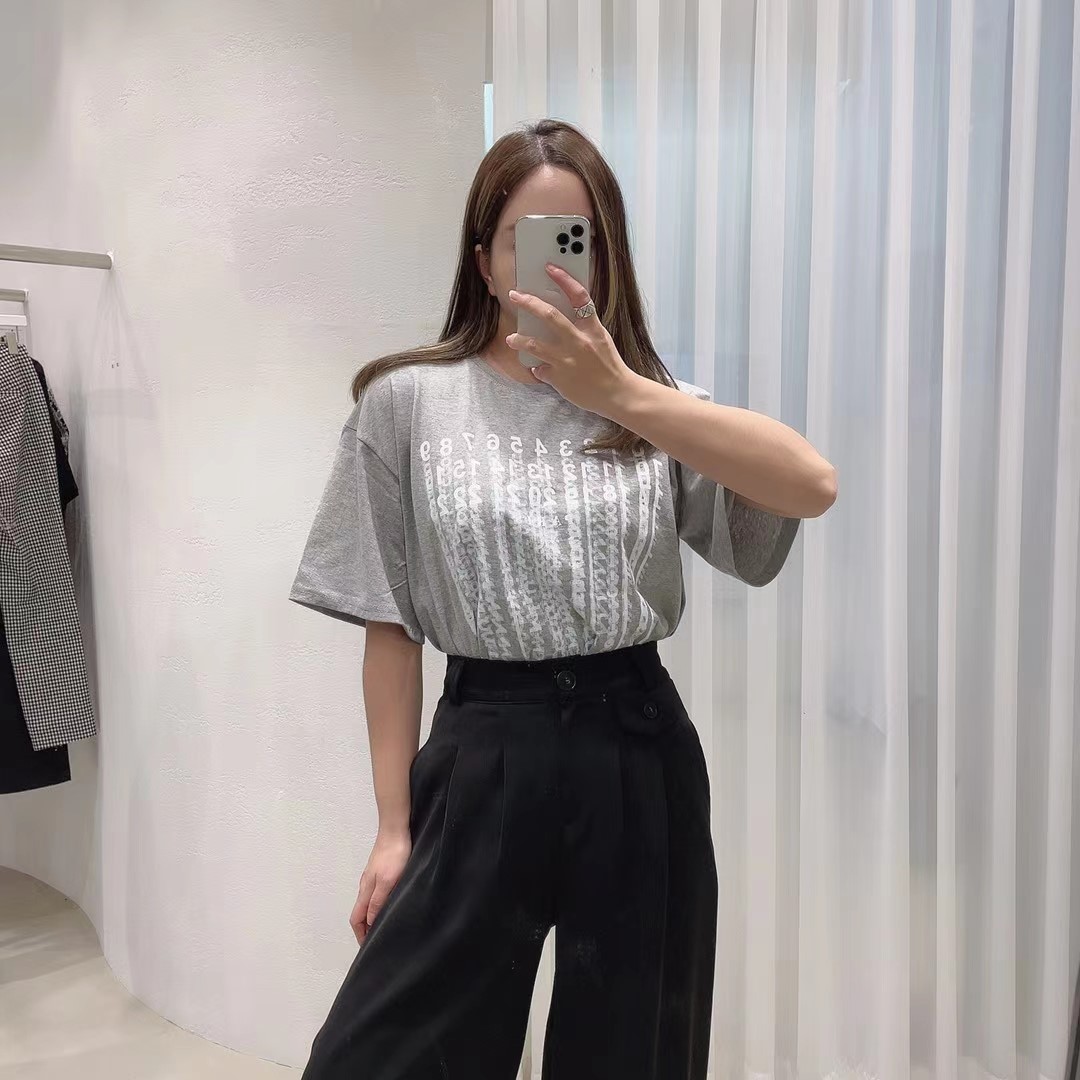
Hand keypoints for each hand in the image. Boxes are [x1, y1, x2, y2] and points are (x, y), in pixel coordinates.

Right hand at [349, 827, 410, 945]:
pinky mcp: (381, 871)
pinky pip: (376, 894)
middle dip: (366, 929)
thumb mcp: (388, 881)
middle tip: (378, 941)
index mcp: (366, 891)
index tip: (368, 947)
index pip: (357, 919)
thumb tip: (369, 923)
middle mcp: (367, 886)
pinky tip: (390, 905)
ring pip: (369, 903)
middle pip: (361, 913)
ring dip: (372, 917)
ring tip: (384, 927)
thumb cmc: (394, 854)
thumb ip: (378, 902)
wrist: (396, 829)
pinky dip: (379, 905)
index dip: (361, 935)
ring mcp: (373, 878)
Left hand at [506, 265, 639, 417]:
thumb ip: (584, 328)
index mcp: (593, 329)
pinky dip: (538, 368)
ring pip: (535, 345)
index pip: (579, 297)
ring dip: (520, 340)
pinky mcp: (559, 379)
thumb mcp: (601, 340)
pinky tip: (539, 369)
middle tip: (515, 296)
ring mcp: (567, 361)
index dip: (564, 279)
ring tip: (511, 339)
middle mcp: (579, 342)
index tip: (550, 268)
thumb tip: (559, 317)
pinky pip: (540, 370)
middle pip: (550, 316)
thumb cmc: (610, 367)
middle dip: (529, 303)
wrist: (618, 395)